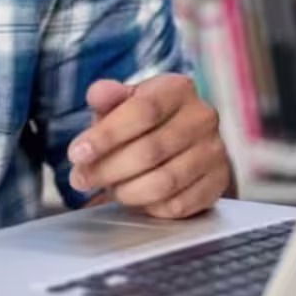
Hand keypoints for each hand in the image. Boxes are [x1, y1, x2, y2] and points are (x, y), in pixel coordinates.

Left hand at [66, 75, 230, 219]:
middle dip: (108, 169)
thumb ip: (107, 97)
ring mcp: (214, 152)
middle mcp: (202, 118)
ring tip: (109, 188)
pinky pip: (178, 205)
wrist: (183, 141)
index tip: (77, 153)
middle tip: (81, 178)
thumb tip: (97, 93)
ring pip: (165, 182)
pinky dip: (150, 206)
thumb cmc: (145, 120)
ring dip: (127, 191)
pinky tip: (137, 198)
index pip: (143, 111)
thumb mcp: (123, 102)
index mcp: (178, 89)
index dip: (107, 135)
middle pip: (151, 150)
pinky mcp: (217, 183)